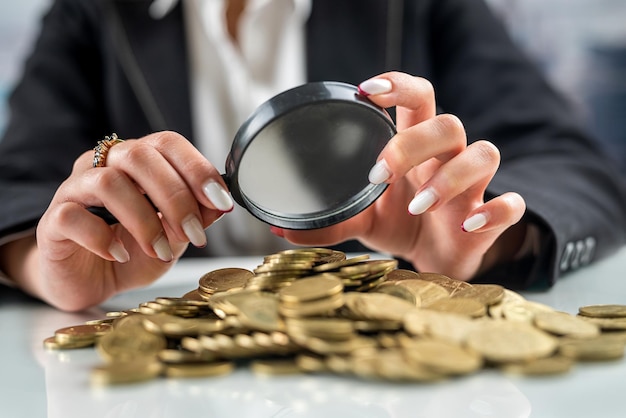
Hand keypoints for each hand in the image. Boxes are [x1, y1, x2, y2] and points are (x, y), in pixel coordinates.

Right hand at [28, 131, 232, 310]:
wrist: (89, 281)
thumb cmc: (131, 252)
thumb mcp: (173, 237)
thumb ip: (195, 218)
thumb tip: (220, 205)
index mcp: (137, 162)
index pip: (167, 143)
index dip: (197, 168)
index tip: (221, 200)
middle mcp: (104, 166)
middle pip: (139, 156)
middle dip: (176, 196)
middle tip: (195, 233)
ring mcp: (74, 190)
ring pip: (108, 182)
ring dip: (144, 220)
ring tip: (161, 251)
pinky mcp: (52, 221)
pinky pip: (72, 217)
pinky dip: (102, 237)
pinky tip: (119, 254)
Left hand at [276, 72, 525, 280]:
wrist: (434, 260)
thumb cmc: (399, 224)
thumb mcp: (362, 220)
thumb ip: (328, 220)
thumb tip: (279, 227)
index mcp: (415, 148)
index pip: (417, 97)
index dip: (399, 86)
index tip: (369, 91)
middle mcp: (446, 159)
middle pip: (448, 123)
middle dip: (414, 142)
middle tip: (380, 174)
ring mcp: (473, 187)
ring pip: (483, 153)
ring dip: (450, 176)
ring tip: (417, 206)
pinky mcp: (490, 218)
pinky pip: (511, 203)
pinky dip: (494, 211)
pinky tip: (467, 225)